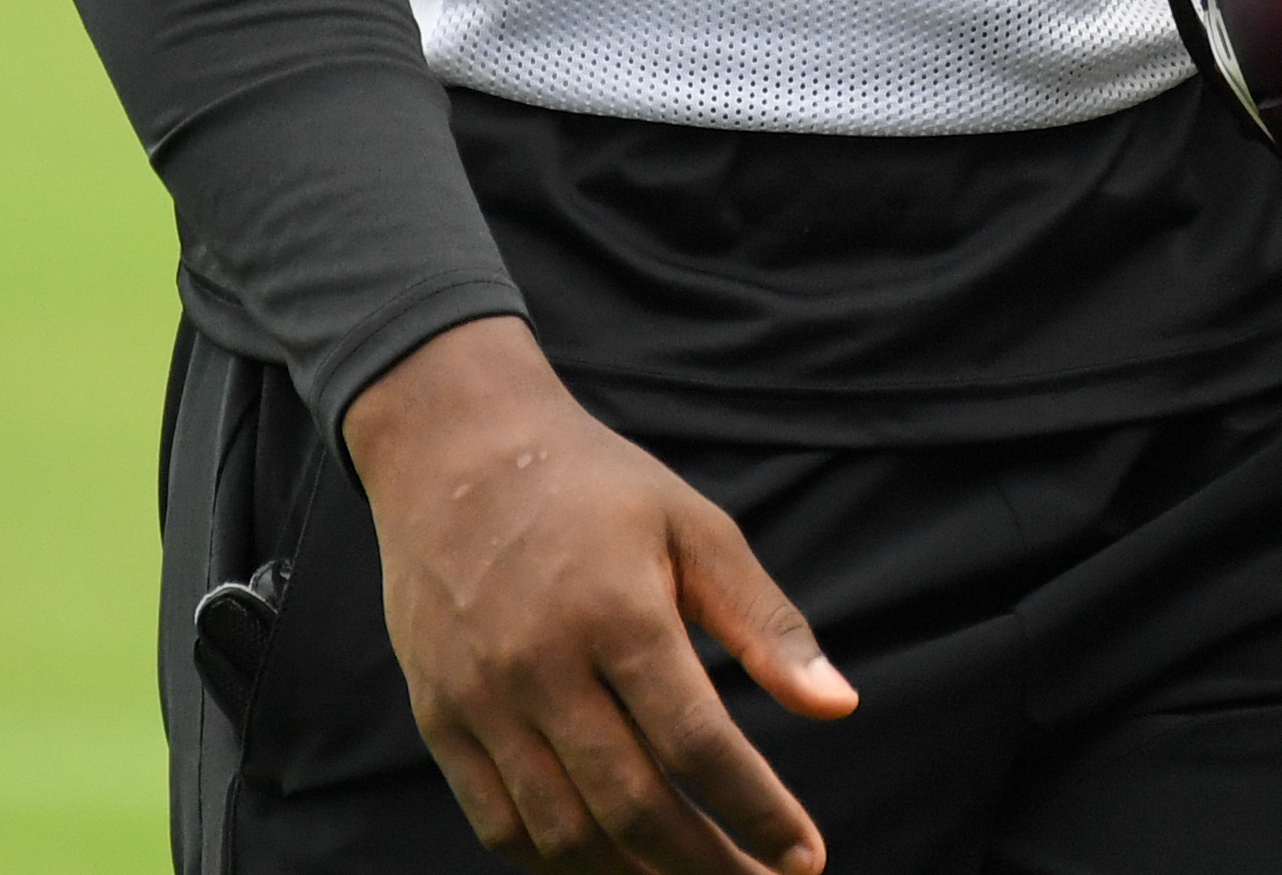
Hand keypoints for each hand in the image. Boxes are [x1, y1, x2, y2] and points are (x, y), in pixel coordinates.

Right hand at [340, 320, 858, 874]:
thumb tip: (840, 707)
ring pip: (564, 835)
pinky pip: (499, 825)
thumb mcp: (693, 527)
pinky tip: (614, 864)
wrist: (451, 449)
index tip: (806, 858)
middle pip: (633, 806)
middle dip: (708, 867)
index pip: (697, 744)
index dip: (757, 813)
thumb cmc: (593, 487)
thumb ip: (765, 622)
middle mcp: (540, 664)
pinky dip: (560, 864)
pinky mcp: (440, 719)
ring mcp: (480, 699)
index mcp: (617, 610)